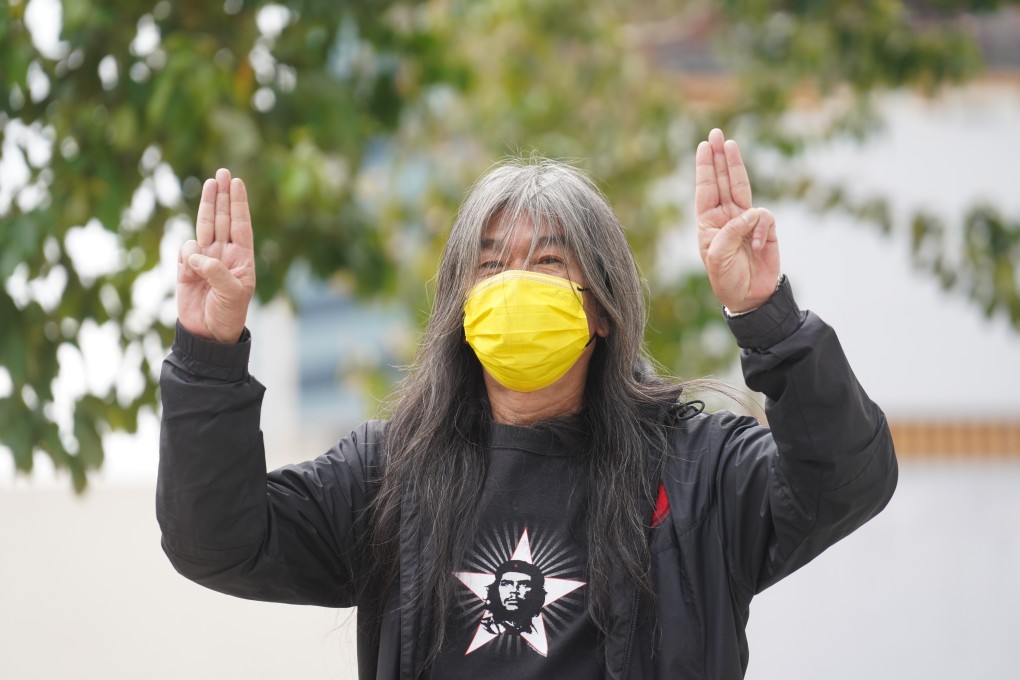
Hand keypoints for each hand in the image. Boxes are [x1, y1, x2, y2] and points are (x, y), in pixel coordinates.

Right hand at [177, 168, 255, 342]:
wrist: (208, 335)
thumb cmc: (228, 315)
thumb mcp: (231, 294)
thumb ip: (216, 272)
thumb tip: (195, 254)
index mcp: (242, 259)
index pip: (240, 225)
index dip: (238, 204)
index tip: (238, 183)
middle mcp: (224, 255)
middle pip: (223, 219)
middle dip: (223, 196)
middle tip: (223, 172)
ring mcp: (205, 260)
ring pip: (205, 227)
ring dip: (208, 206)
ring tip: (211, 183)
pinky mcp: (186, 269)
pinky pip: (185, 251)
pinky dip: (187, 252)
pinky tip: (191, 265)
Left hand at [695, 128, 779, 312]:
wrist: (750, 297)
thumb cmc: (727, 278)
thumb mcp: (719, 257)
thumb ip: (731, 232)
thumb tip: (750, 213)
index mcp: (708, 222)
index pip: (706, 189)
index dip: (706, 167)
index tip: (703, 146)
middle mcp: (726, 217)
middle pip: (724, 180)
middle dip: (719, 157)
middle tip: (717, 134)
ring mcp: (746, 220)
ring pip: (742, 187)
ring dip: (736, 166)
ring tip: (730, 145)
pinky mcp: (765, 228)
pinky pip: (763, 217)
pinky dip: (760, 228)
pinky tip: (756, 245)